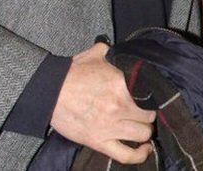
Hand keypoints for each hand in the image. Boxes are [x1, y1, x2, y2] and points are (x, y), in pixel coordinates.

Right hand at [51, 43, 155, 164]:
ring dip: (145, 132)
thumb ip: (112, 51)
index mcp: (121, 84)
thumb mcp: (95, 55)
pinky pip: (126, 155)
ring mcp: (110, 126)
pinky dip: (139, 155)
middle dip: (150, 115)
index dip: (153, 97)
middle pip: (149, 116)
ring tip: (143, 128)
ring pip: (142, 134)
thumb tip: (120, 47)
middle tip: (147, 113)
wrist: (49, 92)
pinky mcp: (99, 142)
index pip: (150, 93)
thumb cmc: (71, 73)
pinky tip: (145, 150)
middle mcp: (119, 106)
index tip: (152, 98)